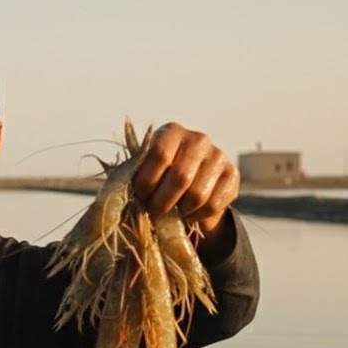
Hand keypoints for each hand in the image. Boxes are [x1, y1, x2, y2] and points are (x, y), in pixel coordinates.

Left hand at [130, 122, 239, 243]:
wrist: (190, 182)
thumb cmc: (158, 176)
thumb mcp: (143, 170)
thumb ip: (132, 176)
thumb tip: (115, 194)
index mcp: (171, 132)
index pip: (159, 155)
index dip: (147, 181)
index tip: (141, 195)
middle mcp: (198, 139)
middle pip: (180, 177)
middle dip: (162, 201)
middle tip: (154, 211)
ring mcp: (218, 156)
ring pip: (197, 194)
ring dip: (180, 211)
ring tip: (172, 212)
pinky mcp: (232, 175)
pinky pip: (213, 205)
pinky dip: (197, 216)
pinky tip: (189, 213)